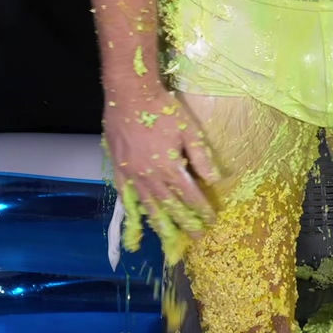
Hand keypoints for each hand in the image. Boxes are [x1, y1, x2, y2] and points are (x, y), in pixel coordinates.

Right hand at [103, 85, 219, 259]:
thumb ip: (201, 157)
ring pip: (148, 204)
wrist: (130, 94)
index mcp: (170, 167)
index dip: (200, 209)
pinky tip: (137, 217)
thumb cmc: (162, 109)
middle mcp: (150, 176)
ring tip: (167, 238)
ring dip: (159, 223)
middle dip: (184, 223)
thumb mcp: (189, 130)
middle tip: (195, 238)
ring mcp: (132, 174)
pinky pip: (125, 194)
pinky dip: (133, 207)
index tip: (210, 221)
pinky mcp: (118, 167)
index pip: (189, 195)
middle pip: (169, 205)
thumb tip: (215, 179)